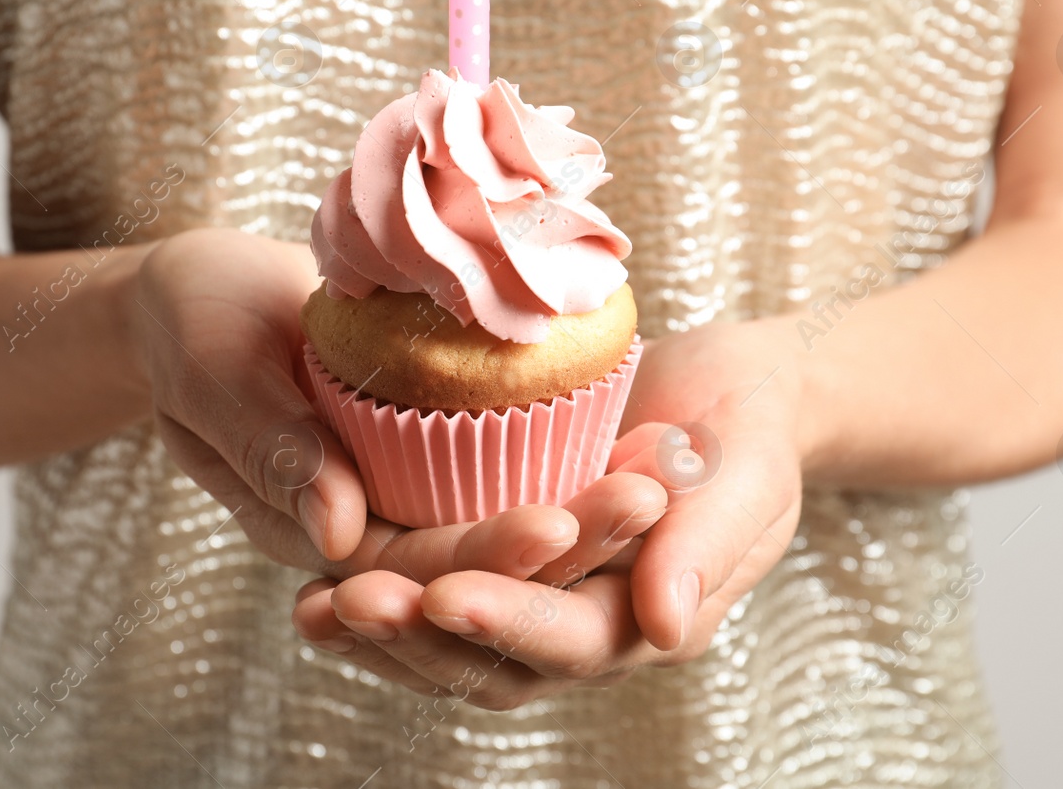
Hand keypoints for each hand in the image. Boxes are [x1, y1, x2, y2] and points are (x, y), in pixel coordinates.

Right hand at [131, 228, 603, 584]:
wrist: (205, 292)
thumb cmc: (193, 322)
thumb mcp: (215, 372)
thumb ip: (268, 448)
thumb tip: (336, 533)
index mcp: (314, 533)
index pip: (413, 569)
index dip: (485, 555)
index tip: (559, 524)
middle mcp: (374, 528)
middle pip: (481, 560)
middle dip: (569, 539)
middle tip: (650, 497)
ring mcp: (410, 490)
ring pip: (508, 519)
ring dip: (589, 508)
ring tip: (668, 472)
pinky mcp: (438, 448)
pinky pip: (510, 469)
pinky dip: (573, 458)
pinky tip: (640, 434)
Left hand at [291, 319, 803, 707]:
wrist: (729, 400)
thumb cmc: (747, 430)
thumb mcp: (746, 474)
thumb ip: (707, 547)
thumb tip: (666, 629)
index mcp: (650, 618)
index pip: (573, 637)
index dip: (508, 621)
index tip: (444, 593)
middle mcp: (588, 628)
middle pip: (493, 663)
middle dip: (419, 638)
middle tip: (349, 601)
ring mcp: (542, 603)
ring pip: (451, 649)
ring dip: (384, 635)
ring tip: (315, 608)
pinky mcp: (507, 567)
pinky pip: (436, 599)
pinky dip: (382, 599)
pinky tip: (320, 581)